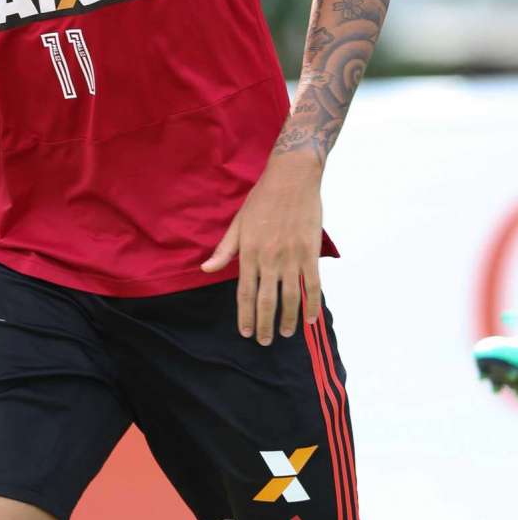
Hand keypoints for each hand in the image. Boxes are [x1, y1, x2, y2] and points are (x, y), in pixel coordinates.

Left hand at [201, 155, 322, 343]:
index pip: (245, 292)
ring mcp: (291, 256)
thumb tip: (206, 268)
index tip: (246, 332)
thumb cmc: (262, 199)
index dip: (245, 314)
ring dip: (287, 319)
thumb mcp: (238, 222)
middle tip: (264, 341)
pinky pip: (312, 285)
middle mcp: (269, 258)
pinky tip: (309, 320)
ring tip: (284, 334)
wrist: (292, 178)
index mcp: (249, 252)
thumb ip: (224, 250)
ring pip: (290, 297)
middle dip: (264, 324)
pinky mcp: (310, 252)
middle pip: (267, 300)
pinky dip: (312, 305)